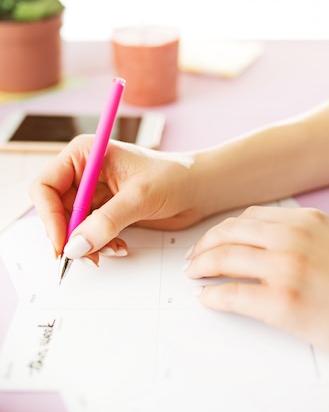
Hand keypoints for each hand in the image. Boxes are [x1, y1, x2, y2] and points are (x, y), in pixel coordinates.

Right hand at [30, 135, 200, 261]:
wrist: (199, 188)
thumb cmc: (174, 177)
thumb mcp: (139, 197)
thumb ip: (107, 222)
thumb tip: (75, 246)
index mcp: (85, 154)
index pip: (46, 186)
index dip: (49, 216)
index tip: (63, 243)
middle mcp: (84, 172)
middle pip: (54, 210)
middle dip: (68, 235)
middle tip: (84, 257)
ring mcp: (94, 194)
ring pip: (71, 227)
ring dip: (86, 244)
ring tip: (112, 250)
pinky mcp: (105, 212)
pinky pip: (88, 234)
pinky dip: (99, 245)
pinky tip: (120, 247)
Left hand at [185, 205, 328, 389]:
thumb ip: (303, 238)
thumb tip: (265, 246)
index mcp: (310, 220)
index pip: (250, 217)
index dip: (224, 229)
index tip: (214, 239)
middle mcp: (296, 237)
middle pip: (231, 232)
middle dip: (205, 244)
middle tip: (195, 258)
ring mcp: (288, 268)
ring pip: (225, 257)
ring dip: (202, 266)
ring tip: (195, 274)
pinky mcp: (285, 304)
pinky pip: (232, 294)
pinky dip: (213, 296)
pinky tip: (207, 299)